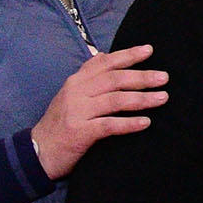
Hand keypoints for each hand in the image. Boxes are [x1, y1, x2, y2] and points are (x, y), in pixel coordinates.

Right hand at [30, 44, 165, 179]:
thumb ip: (87, 75)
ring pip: (115, 100)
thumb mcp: (69, 94)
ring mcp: (77, 112)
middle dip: (142, 77)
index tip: (149, 50)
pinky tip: (145, 123)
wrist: (38, 152)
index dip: (128, 55)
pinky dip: (128, 124)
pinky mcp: (79, 132)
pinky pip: (109, 125)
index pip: (105, 63)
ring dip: (141, 98)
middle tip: (164, 77)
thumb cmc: (59, 123)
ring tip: (162, 98)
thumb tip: (105, 54)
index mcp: (76, 81)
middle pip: (114, 80)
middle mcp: (76, 92)